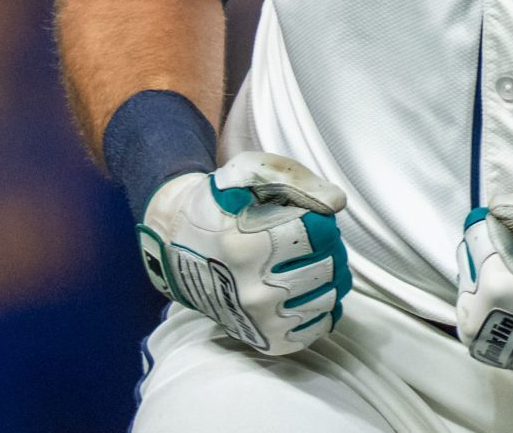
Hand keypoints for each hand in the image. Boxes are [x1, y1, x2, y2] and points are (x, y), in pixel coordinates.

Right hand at [138, 151, 351, 353]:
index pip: (320, 234)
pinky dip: (323, 306)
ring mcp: (261, 319)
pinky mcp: (266, 339)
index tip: (307, 217)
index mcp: (249, 247)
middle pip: (328, 267)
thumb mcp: (246, 174)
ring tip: (311, 262)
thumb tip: (336, 202)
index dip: (321, 219)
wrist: (177, 249)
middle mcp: (254, 290)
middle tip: (311, 240)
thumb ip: (294, 179)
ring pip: (328, 297)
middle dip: (329, 247)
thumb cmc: (217, 207)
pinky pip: (318, 327)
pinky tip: (309, 289)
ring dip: (329, 276)